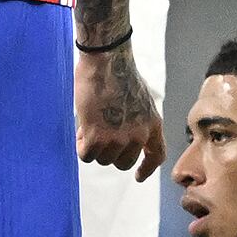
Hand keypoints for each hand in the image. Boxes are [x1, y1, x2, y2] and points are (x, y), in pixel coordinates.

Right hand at [78, 45, 163, 177]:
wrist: (106, 60)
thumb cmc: (119, 72)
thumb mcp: (140, 100)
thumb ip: (136, 122)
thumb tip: (119, 140)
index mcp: (152, 124)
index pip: (156, 156)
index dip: (146, 169)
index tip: (137, 176)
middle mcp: (138, 135)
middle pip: (123, 162)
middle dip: (109, 154)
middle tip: (97, 137)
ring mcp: (118, 138)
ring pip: (102, 159)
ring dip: (93, 146)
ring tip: (89, 124)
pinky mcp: (97, 137)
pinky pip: (87, 155)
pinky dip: (81, 147)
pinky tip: (80, 131)